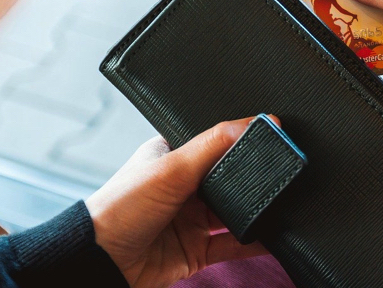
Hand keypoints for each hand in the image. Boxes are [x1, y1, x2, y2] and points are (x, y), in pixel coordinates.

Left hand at [86, 116, 275, 287]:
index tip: (272, 134)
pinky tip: (273, 235)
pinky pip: (234, 244)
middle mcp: (184, 186)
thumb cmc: (119, 208)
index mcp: (173, 156)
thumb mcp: (170, 167)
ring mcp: (191, 219)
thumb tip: (254, 122)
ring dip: (256, 210)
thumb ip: (213, 145)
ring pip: (236, 212)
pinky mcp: (197, 249)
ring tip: (282, 202)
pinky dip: (255, 242)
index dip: (241, 138)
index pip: (215, 142)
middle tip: (282, 170)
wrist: (100, 262)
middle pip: (230, 178)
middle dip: (253, 177)